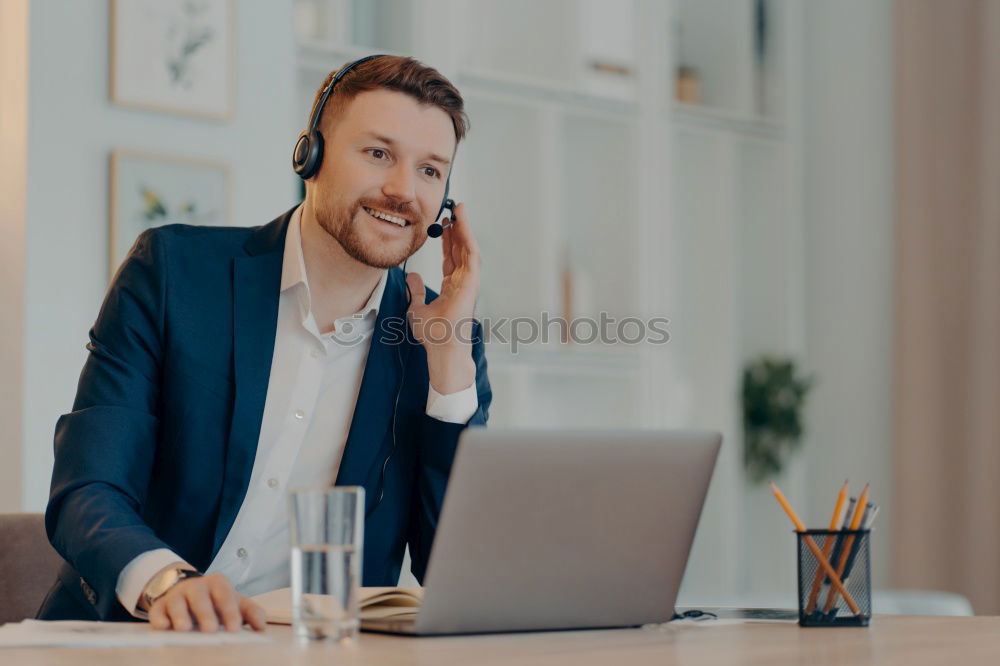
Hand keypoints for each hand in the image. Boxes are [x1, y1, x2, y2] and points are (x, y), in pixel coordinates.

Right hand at [145, 571, 265, 632]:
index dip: (230, 611)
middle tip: (210, 630)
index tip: (234, 628)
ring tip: (185, 629)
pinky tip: (163, 627)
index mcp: (217, 584)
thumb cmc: (216, 600)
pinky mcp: (160, 607)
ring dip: (180, 616)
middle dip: (205, 613)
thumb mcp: (235, 602)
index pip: (224, 595)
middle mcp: (196, 587)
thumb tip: (262, 627)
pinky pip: (157, 612)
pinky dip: (159, 619)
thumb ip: (251, 612)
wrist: (188, 590)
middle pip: (200, 597)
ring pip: (177, 603)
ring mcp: (176, 596)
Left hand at [407, 202, 479, 393]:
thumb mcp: (416, 308)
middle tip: (453, 208)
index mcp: (453, 287)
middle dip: (458, 228)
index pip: (452, 258)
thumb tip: (410, 276)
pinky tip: (462, 224)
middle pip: (461, 249)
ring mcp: (469, 283)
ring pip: (469, 248)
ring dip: (465, 228)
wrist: (441, 349)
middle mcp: (463, 283)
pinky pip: (471, 256)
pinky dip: (467, 239)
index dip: (448, 239)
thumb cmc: (433, 336)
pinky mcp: (472, 284)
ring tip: (459, 209)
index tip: (442, 223)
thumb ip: (416, 291)